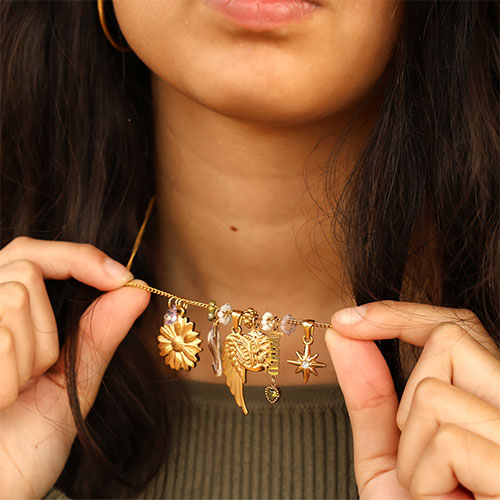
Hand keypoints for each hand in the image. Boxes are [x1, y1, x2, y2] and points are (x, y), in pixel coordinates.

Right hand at [0, 237, 149, 498]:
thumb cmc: (20, 449)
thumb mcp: (69, 387)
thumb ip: (97, 336)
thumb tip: (136, 292)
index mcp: (0, 320)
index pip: (32, 255)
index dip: (78, 257)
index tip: (122, 279)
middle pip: (26, 271)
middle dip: (47, 326)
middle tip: (36, 374)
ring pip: (15, 298)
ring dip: (29, 355)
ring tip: (10, 393)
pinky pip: (3, 336)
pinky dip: (8, 375)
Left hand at [325, 300, 499, 498]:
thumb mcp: (391, 458)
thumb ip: (371, 394)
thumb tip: (345, 333)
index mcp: (494, 403)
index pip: (458, 328)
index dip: (399, 313)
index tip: (346, 319)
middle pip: (452, 341)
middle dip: (408, 396)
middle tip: (419, 458)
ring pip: (437, 390)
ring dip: (412, 450)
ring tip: (438, 493)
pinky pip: (447, 438)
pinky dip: (424, 478)